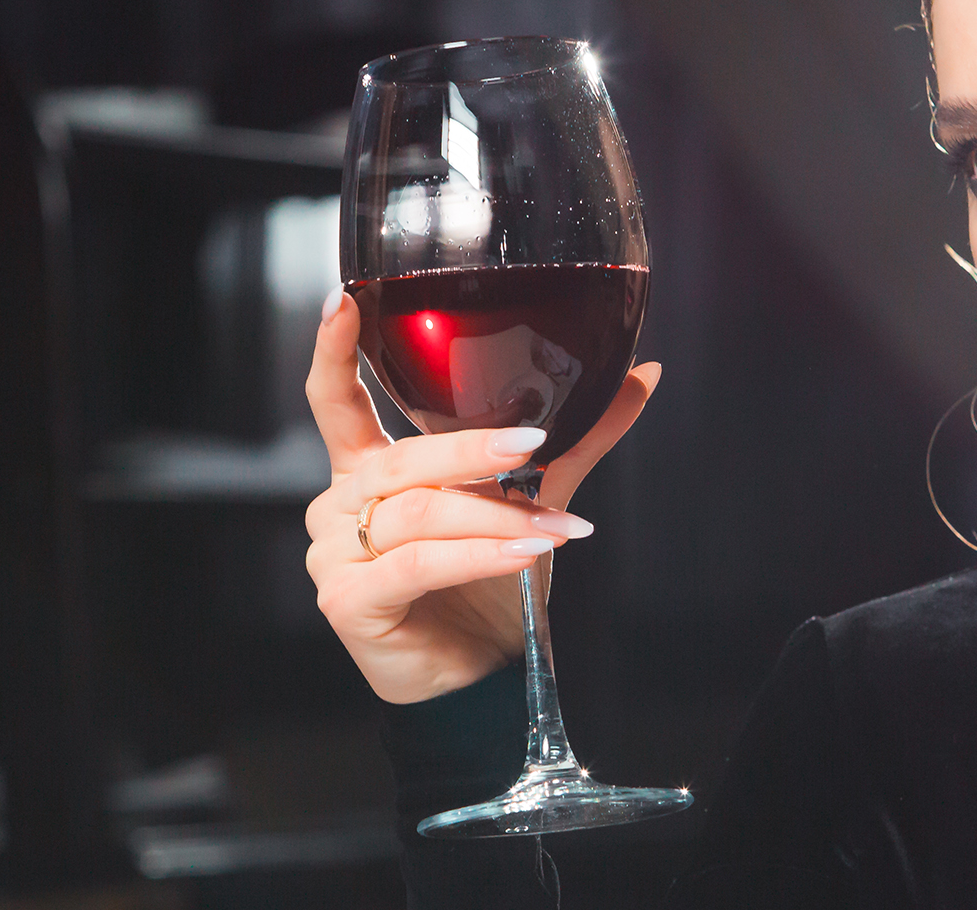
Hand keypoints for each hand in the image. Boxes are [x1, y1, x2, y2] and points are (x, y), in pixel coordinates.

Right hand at [303, 290, 658, 704]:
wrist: (480, 679)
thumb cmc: (490, 589)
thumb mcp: (530, 500)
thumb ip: (574, 441)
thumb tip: (642, 377)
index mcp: (367, 472)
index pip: (335, 401)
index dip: (334, 350)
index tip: (346, 299)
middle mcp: (339, 506)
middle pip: (402, 459)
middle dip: (473, 450)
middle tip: (533, 445)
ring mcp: (335, 556)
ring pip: (418, 513)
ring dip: (494, 514)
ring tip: (552, 523)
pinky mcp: (348, 602)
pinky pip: (418, 564)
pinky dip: (479, 554)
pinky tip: (525, 550)